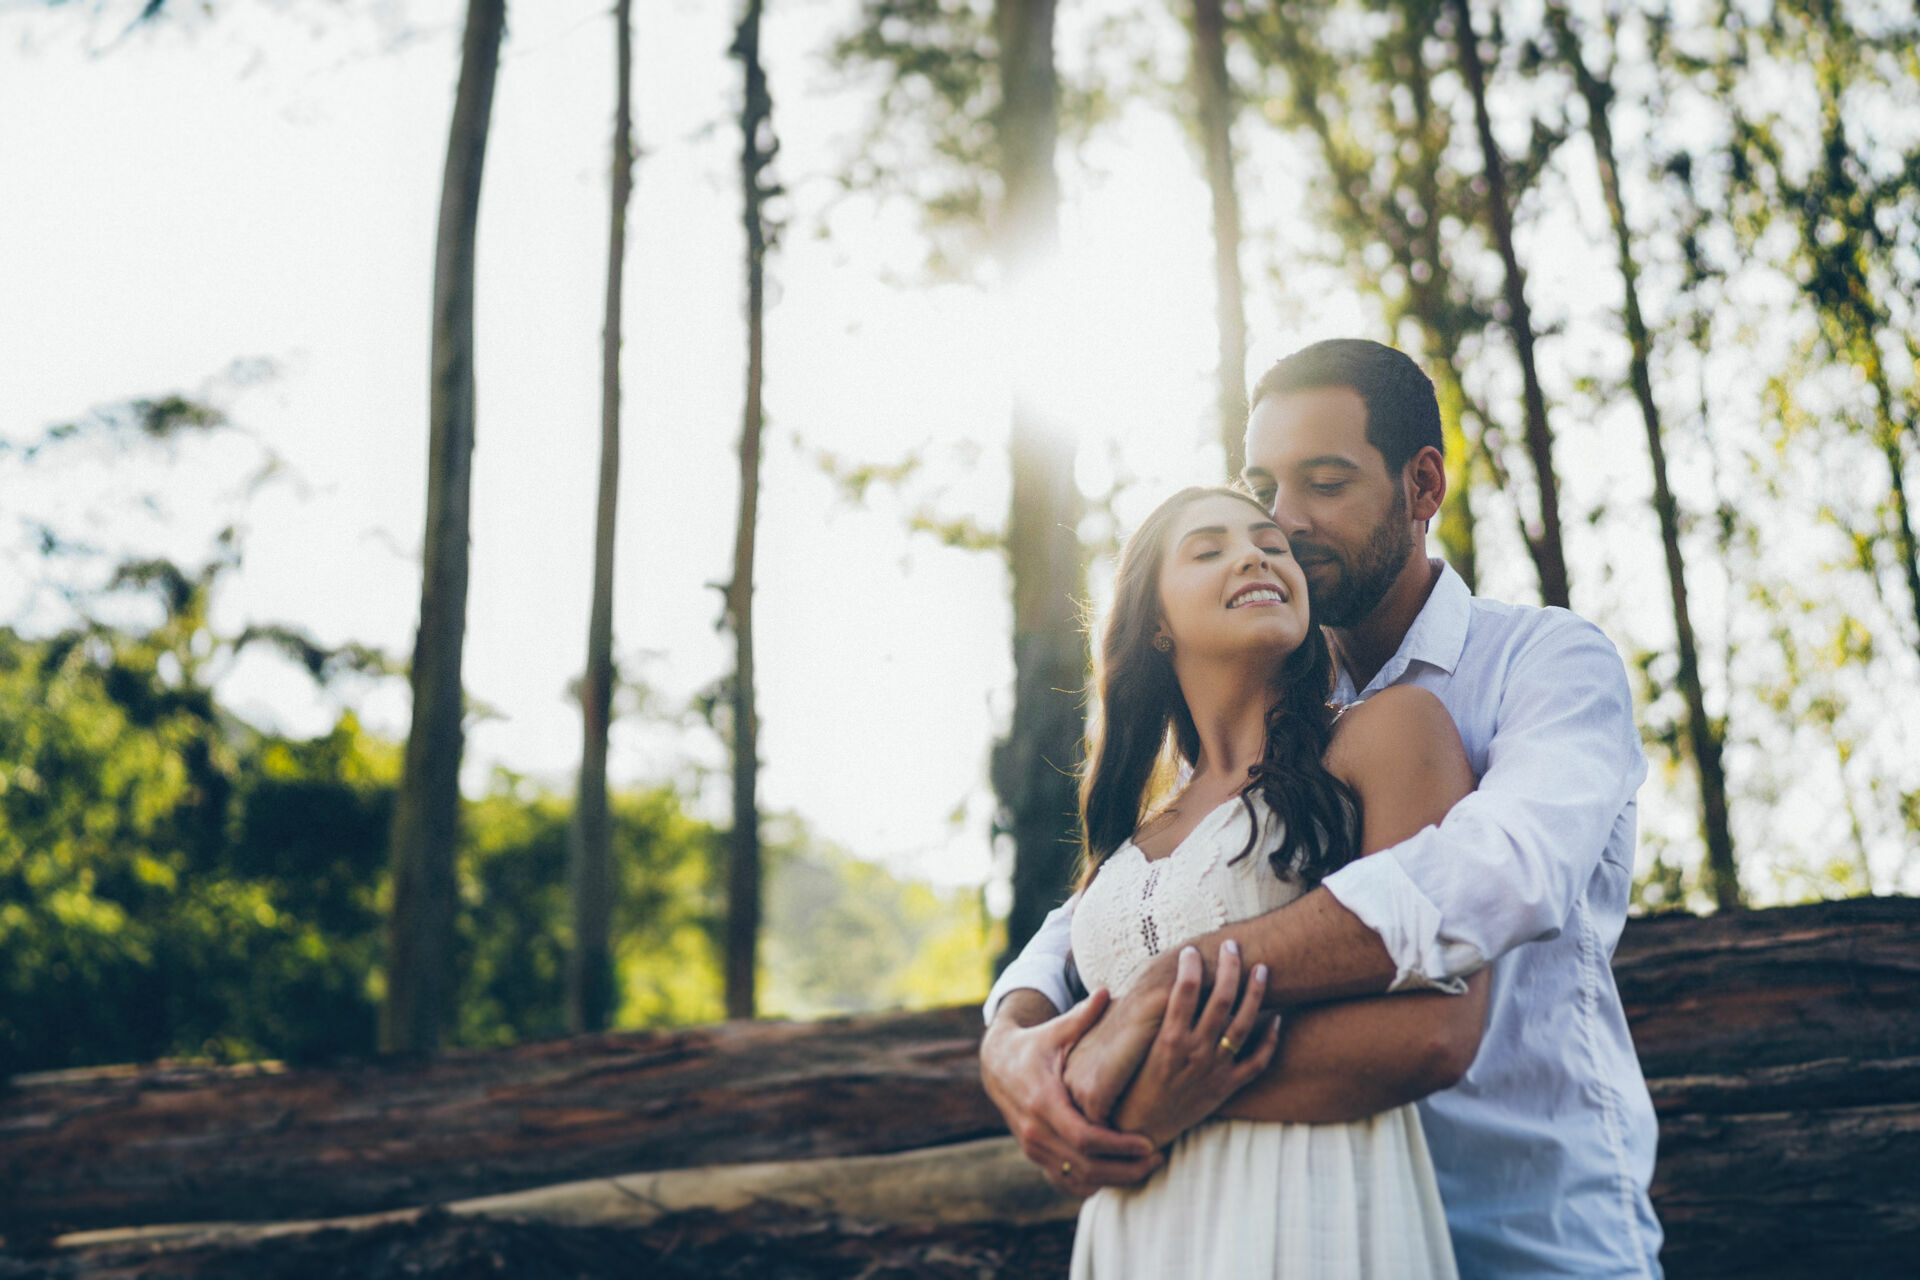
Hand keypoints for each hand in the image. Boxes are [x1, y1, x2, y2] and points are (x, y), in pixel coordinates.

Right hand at [980, 988, 1163, 1196]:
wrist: (997, 1065)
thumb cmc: (1035, 1044)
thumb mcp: (1056, 1030)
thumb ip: (1082, 1016)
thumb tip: (1106, 991)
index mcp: (1043, 1101)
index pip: (1084, 1138)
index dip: (1118, 1146)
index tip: (1148, 1143)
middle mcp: (1035, 1130)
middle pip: (1084, 1166)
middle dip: (1124, 1168)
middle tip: (1158, 1159)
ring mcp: (1033, 1148)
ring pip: (1076, 1179)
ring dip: (1113, 1179)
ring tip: (1146, 1168)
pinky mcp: (1035, 1156)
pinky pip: (1065, 1182)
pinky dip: (1092, 1185)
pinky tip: (1118, 1176)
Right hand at [1111, 941, 1279, 1148]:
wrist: (1141, 1131)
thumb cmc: (1130, 1087)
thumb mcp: (1131, 1051)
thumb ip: (1142, 1020)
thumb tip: (1136, 984)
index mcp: (1167, 1040)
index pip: (1184, 992)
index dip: (1191, 966)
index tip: (1193, 949)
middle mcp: (1194, 1052)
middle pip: (1220, 1000)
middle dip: (1229, 968)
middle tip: (1233, 946)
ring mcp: (1214, 1070)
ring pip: (1243, 1025)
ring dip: (1255, 994)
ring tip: (1261, 969)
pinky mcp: (1227, 1087)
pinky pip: (1257, 1062)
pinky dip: (1270, 1040)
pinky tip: (1278, 1020)